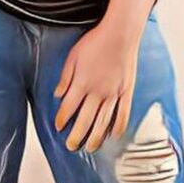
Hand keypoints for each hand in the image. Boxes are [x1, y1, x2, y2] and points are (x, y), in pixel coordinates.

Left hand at [53, 19, 139, 151]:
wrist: (120, 34)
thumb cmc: (95, 42)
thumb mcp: (73, 56)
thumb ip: (65, 77)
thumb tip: (57, 94)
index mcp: (82, 83)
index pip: (68, 107)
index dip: (62, 119)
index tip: (58, 127)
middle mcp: (97, 92)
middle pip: (85, 120)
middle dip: (76, 136)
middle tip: (71, 146)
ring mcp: (113, 94)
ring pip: (103, 122)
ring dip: (95, 138)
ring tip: (89, 148)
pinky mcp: (126, 92)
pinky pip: (122, 115)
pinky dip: (118, 127)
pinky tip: (113, 136)